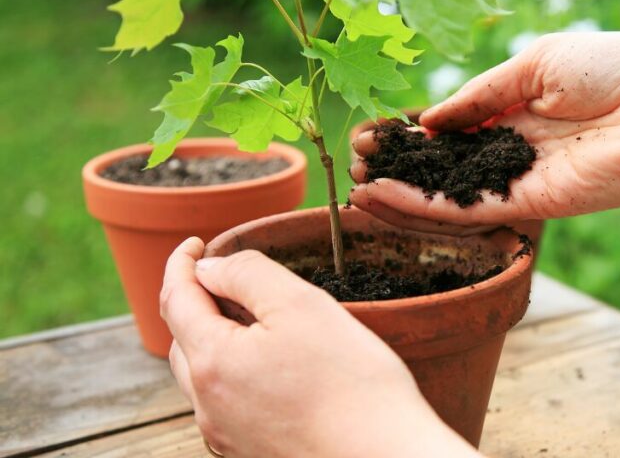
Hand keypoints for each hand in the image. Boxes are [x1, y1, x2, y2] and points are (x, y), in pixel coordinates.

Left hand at [160, 238, 479, 457]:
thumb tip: (208, 268)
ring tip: (252, 318)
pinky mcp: (249, 451)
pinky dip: (234, 371)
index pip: (176, 298)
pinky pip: (226, 402)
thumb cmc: (351, 380)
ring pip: (203, 374)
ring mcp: (226, 433)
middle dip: (196, 301)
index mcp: (212, 362)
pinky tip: (272, 365)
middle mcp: (207, 405)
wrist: (384, 455)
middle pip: (184, 338)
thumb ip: (247, 274)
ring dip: (214, 338)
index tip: (195, 242)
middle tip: (227, 276)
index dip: (181, 262)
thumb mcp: (300, 304)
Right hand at [349, 32, 619, 233]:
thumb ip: (482, 95)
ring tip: (356, 184)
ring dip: (402, 190)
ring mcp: (524, 180)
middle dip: (400, 163)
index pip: (455, 126)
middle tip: (356, 158)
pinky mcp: (534, 205)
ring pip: (452, 192)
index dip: (415, 130)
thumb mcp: (536, 63)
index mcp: (521, 108)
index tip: (377, 129)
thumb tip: (431, 118)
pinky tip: (385, 197)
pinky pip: (470, 209)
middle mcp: (518, 149)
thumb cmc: (615, 67)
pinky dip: (426, 206)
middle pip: (447, 163)